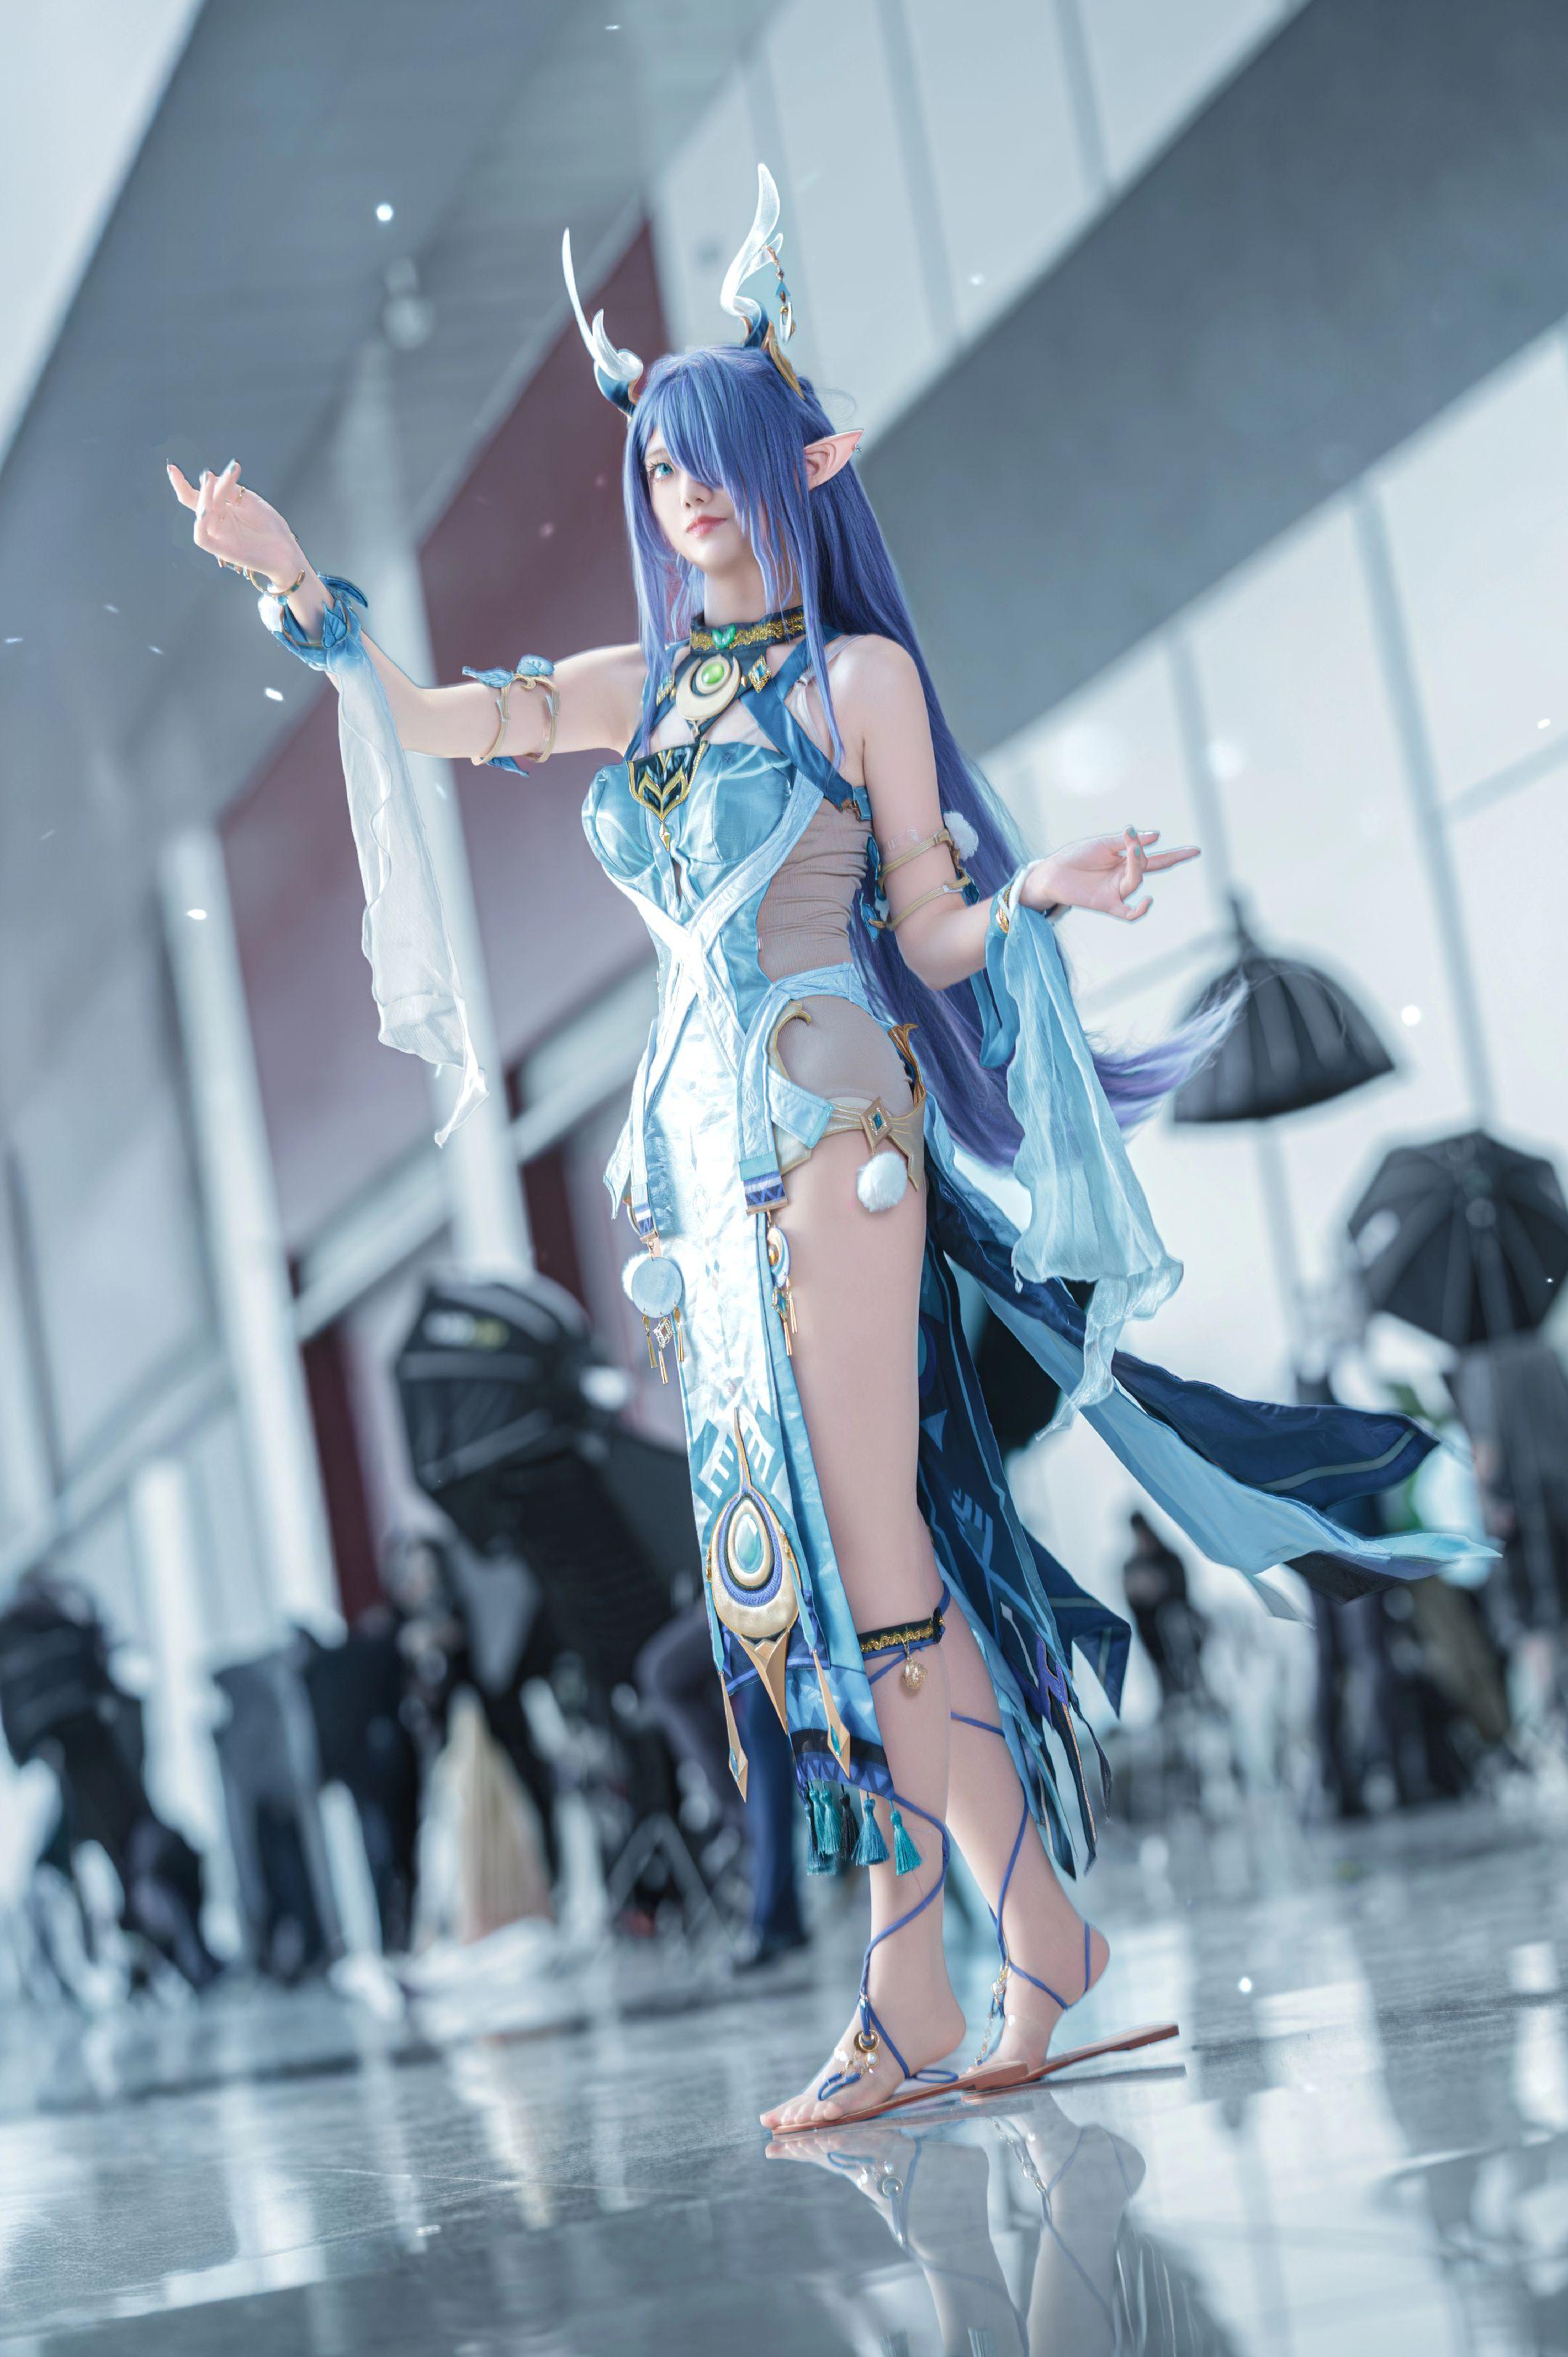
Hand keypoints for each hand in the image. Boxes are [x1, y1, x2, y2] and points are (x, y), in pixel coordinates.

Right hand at [166, 458, 303, 588]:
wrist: (287, 552)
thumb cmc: (271, 528)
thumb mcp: (251, 501)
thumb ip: (231, 490)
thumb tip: (209, 475)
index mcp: (223, 508)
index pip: (200, 493)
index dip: (187, 482)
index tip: (175, 467)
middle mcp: (217, 520)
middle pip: (195, 502)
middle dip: (186, 486)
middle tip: (206, 474)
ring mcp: (219, 535)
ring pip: (201, 515)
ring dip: (204, 497)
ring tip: (209, 481)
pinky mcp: (222, 550)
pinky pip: (202, 538)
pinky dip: (200, 525)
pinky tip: (205, 511)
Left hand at [1018, 827, 1199, 922]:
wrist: (1051, 872)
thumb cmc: (1075, 856)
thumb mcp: (1103, 843)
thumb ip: (1127, 842)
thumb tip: (1156, 836)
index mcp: (1125, 860)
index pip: (1156, 858)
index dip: (1177, 855)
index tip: (1196, 851)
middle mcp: (1124, 876)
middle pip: (1149, 867)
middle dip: (1160, 857)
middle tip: (1136, 843)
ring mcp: (1117, 891)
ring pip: (1137, 880)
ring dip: (1136, 864)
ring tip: (1129, 848)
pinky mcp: (1107, 905)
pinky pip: (1128, 912)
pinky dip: (1140, 910)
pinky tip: (1148, 900)